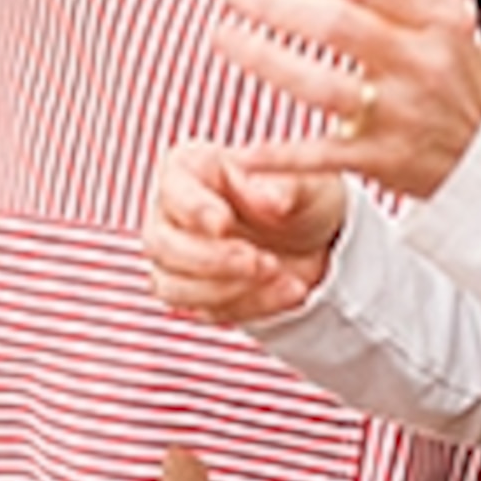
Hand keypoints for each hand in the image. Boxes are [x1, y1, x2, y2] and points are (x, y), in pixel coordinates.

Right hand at [143, 138, 343, 324]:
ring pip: (171, 286)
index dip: (194, 209)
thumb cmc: (301, 194)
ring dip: (226, 288)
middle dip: (210, 259)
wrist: (319, 237)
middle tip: (260, 260)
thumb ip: (284, 186)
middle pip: (160, 245)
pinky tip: (290, 289)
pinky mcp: (198, 295)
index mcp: (190, 169)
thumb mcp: (306, 181)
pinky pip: (207, 311)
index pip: (173, 189)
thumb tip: (267, 199)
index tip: (224, 223)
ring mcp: (180, 258)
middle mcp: (174, 214)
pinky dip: (252, 305)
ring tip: (279, 273)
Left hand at [204, 0, 480, 202]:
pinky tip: (240, 148)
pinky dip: (276, 154)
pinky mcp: (386, 160)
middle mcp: (423, 61)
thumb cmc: (452, 73)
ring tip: (225, 36)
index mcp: (438, 14)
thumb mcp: (436, 19)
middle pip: (336, 24)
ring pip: (321, 86)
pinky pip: (319, 155)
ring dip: (264, 59)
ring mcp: (404, 113)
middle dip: (274, 4)